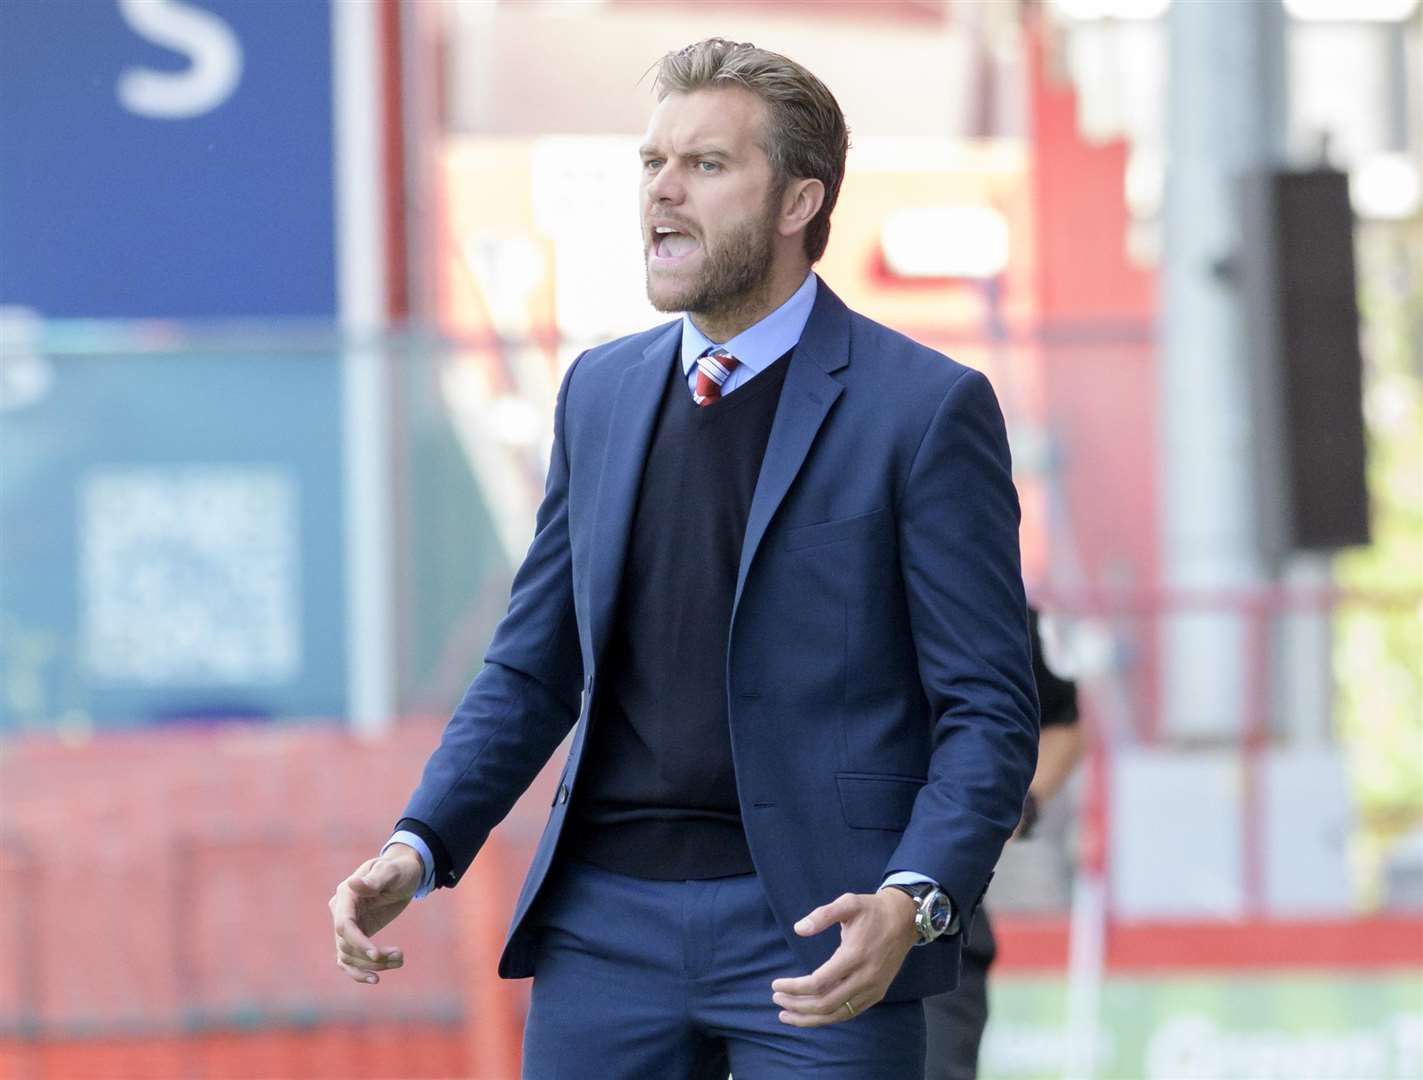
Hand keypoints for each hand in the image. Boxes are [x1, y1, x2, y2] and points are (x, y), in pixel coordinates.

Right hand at [329, 843, 423, 984]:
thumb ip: (373, 880)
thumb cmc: (399, 869)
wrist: (404, 874)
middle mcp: (341, 911)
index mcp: (346, 894)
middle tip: (400, 956)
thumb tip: (352, 884)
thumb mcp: (391, 871)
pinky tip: (375, 979)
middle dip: (372, 955)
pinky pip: (350, 960)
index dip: (358, 942)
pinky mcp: (356, 936)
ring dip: (374, 964)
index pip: (344, 925)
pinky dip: (359, 972)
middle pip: (347, 944)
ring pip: (350, 956)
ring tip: (401, 960)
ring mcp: (347, 926)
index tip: (377, 954)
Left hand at [769, 890, 917, 1026]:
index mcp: (854, 956)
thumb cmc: (872, 910)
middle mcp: (865, 977)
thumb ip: (822, 915)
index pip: (819, 982)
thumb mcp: (848, 903)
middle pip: (825, 1003)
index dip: (795, 987)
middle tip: (777, 999)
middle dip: (797, 1005)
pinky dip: (828, 1018)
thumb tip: (798, 929)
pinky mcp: (877, 994)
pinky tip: (811, 1015)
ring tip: (786, 1016)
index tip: (776, 984)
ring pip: (837, 1014)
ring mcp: (873, 989)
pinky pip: (849, 1013)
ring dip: (809, 1018)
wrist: (905, 920)